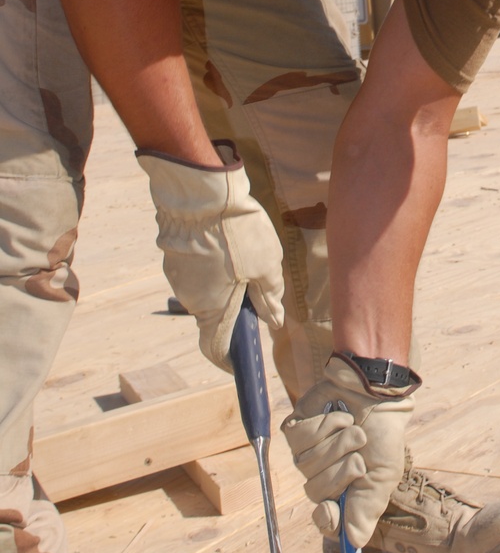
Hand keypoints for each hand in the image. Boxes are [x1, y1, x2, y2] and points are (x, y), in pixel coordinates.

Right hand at [136, 141, 284, 370]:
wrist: (201, 190)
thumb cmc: (237, 232)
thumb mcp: (267, 266)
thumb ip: (270, 297)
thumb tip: (274, 320)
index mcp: (212, 309)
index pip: (215, 348)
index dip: (229, 360)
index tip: (241, 363)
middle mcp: (189, 297)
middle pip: (213, 313)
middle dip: (235, 307)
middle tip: (258, 288)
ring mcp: (176, 273)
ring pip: (205, 287)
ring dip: (225, 280)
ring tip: (247, 254)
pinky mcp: (172, 251)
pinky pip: (196, 266)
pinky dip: (213, 262)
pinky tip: (229, 239)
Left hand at [281, 351, 419, 546]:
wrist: (377, 394)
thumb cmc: (383, 436)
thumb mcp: (383, 476)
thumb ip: (367, 508)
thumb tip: (355, 543)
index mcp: (344, 493)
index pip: (325, 520)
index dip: (325, 519)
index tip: (330, 510)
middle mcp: (321, 477)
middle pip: (315, 492)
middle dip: (341, 468)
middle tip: (359, 454)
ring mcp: (306, 454)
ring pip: (306, 464)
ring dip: (336, 443)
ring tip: (352, 428)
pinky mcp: (296, 430)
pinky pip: (299, 439)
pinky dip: (323, 425)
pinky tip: (336, 416)